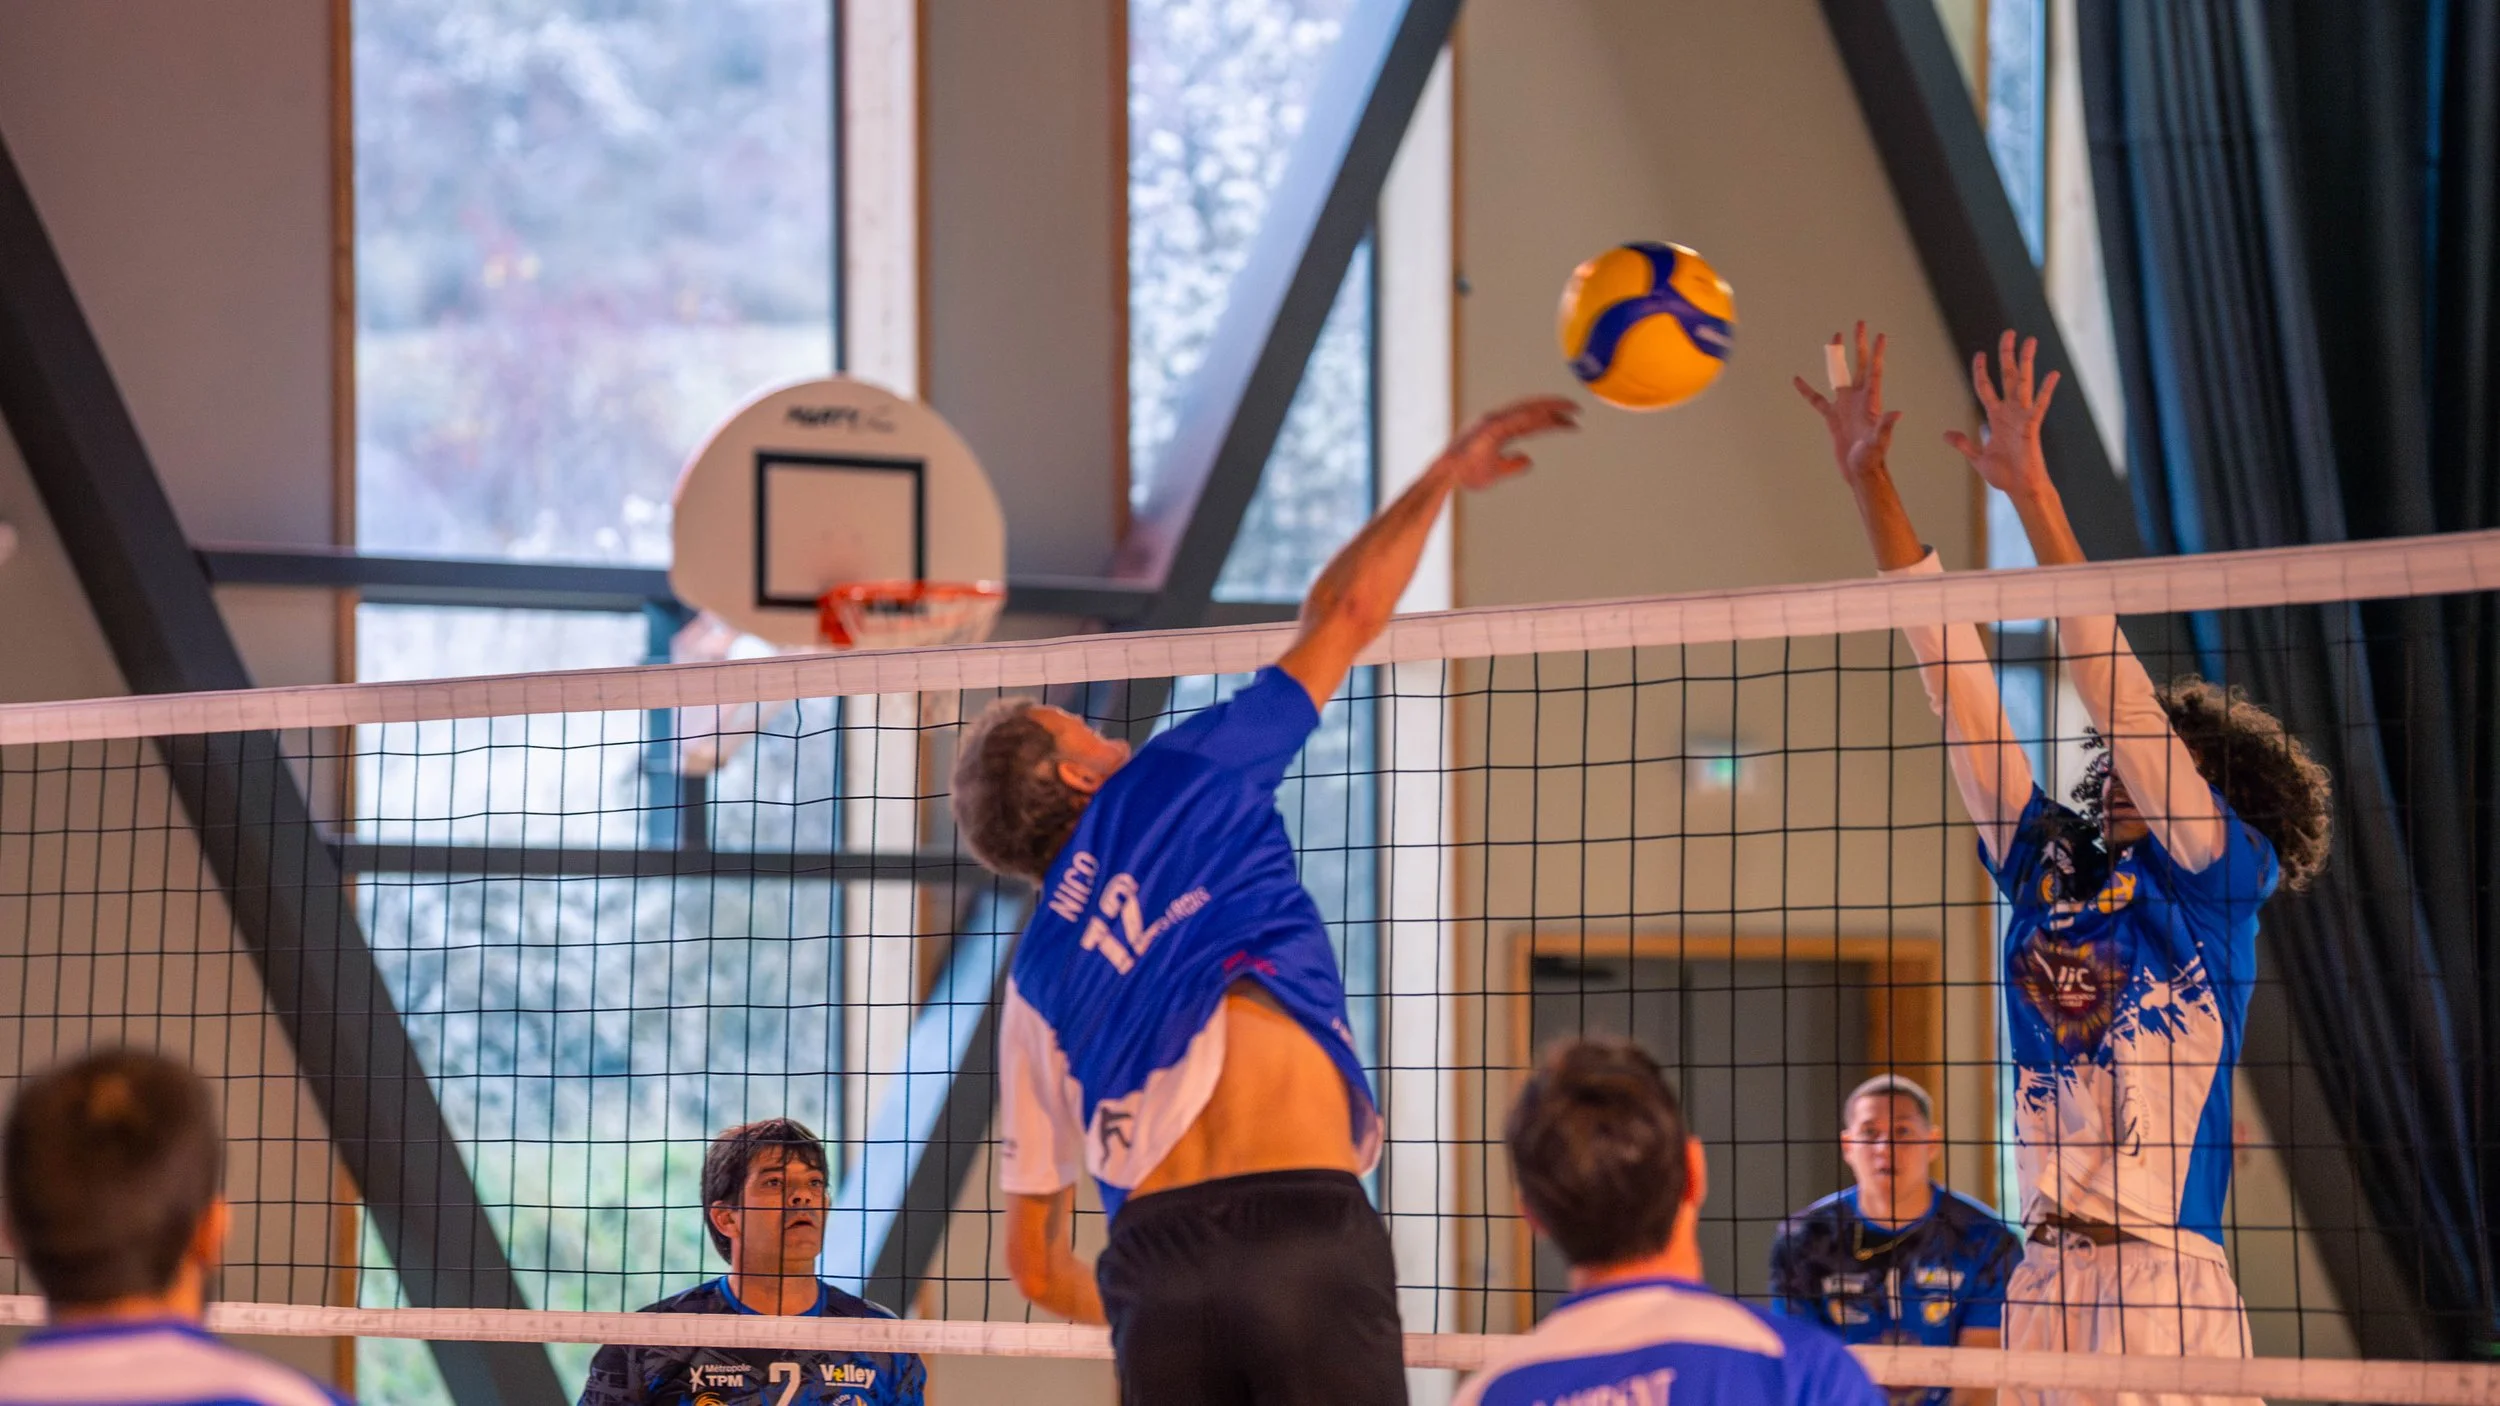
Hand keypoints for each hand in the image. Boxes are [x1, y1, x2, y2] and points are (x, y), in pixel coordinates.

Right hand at [1437, 396, 1579, 490]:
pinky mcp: (1489, 428)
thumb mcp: (1496, 472)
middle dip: (1554, 407)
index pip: (1530, 421)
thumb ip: (1513, 465)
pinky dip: (1532, 416)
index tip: (1571, 422)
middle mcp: (1498, 420)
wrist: (1447, 476)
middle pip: (1531, 410)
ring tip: (1571, 410)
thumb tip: (1529, 460)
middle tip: (1577, 409)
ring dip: (1549, 408)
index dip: (1551, 420)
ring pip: (1526, 410)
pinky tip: (1550, 416)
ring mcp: (1493, 422)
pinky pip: (1515, 419)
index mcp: (1499, 429)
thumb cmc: (1467, 473)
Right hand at [1793, 322, 1900, 486]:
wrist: (1859, 471)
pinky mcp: (1833, 417)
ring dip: (1836, 357)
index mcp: (1870, 401)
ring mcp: (1845, 406)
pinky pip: (1817, 400)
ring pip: (1838, 374)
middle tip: (1859, 324)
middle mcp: (1858, 399)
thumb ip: (1885, 427)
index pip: (1874, 371)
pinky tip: (1798, 380)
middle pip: (1858, 365)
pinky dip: (1807, 390)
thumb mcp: (1878, 442)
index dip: (1877, 353)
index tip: (1880, 334)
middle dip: (1859, 344)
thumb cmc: (1871, 458)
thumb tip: (1897, 414)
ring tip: (1834, 338)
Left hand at [1944, 329, 2061, 497]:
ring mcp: (2022, 417)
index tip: (1979, 354)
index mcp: (1996, 417)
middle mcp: (2010, 412)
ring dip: (2026, 362)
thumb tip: (1946, 434)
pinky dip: (2046, 390)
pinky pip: (2039, 405)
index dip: (1981, 371)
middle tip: (2009, 333)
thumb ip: (1964, 443)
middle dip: (2007, 355)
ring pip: (2023, 383)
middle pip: (2007, 376)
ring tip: (2030, 340)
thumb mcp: (1977, 457)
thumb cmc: (2004, 474)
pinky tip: (2054, 374)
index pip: (1986, 388)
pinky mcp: (2032, 427)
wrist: (2020, 488)